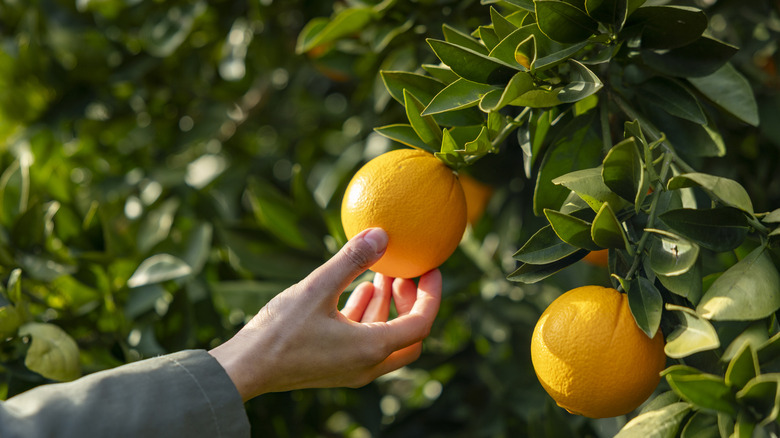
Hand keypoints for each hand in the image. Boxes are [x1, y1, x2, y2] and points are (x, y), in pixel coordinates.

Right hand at [208, 228, 441, 400]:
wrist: (244, 369)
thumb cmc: (279, 332)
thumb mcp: (317, 288)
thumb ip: (352, 260)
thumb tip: (381, 233)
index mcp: (371, 348)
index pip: (421, 322)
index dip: (431, 294)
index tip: (431, 269)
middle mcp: (367, 365)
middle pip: (410, 336)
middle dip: (412, 302)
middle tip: (405, 273)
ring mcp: (351, 369)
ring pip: (386, 339)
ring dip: (388, 306)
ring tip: (382, 273)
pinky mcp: (335, 367)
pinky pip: (365, 342)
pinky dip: (368, 317)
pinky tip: (359, 290)